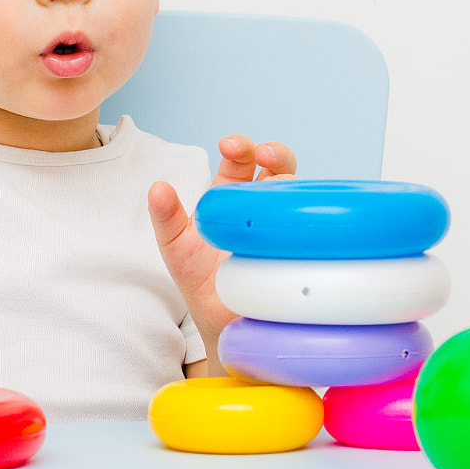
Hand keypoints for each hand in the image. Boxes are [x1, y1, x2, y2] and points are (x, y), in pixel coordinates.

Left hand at [149, 135, 297, 369]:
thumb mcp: (175, 246)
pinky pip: (312, 229)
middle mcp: (264, 206)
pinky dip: (308, 218)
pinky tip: (298, 220)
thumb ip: (165, 217)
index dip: (240, 148)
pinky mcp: (300, 251)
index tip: (229, 146)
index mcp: (233, 195)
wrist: (222, 322)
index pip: (242, 160)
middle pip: (280, 167)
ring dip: (292, 184)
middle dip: (275, 154)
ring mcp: (285, 227)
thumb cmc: (199, 279)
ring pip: (300, 193)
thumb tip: (157, 187)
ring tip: (278, 187)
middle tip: (265, 154)